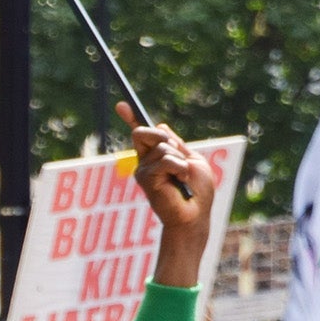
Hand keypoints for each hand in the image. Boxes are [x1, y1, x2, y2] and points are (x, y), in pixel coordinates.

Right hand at [117, 102, 216, 232]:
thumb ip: (176, 145)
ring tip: (183, 179)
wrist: (195, 215)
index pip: (142, 134)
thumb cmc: (197, 191)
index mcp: (156, 156)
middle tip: (178, 156)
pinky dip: (179, 168)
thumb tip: (160, 125)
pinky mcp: (145, 179)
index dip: (131, 117)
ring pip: (162, 148)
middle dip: (162, 138)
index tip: (121, 105)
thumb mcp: (191, 160)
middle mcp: (145, 162)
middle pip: (144, 132)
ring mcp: (143, 171)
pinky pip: (165, 161)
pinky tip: (181, 182)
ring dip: (180, 161)